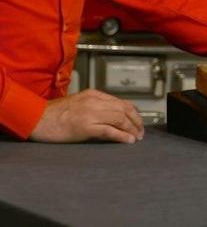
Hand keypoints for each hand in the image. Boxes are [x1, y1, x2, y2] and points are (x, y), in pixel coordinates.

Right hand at [29, 89, 143, 142]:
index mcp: (94, 95)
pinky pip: (109, 131)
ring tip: (137, 137)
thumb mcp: (78, 103)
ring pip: (120, 119)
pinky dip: (122, 136)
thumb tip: (111, 116)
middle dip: (137, 121)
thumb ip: (94, 106)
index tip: (138, 122)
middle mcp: (95, 101)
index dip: (133, 113)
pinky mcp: (85, 127)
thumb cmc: (54, 114)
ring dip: (132, 129)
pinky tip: (128, 141)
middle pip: (125, 110)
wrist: (36, 118)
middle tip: (141, 132)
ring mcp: (90, 113)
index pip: (121, 102)